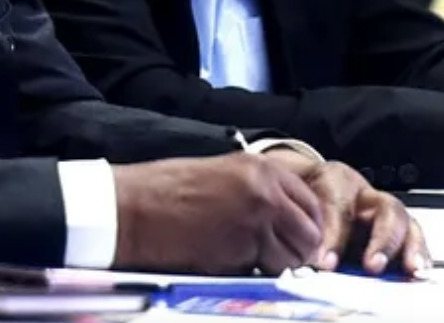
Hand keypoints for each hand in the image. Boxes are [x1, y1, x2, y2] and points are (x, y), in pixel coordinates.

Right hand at [111, 153, 322, 274]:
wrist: (134, 207)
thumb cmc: (167, 190)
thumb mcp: (223, 176)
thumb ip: (260, 193)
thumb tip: (287, 223)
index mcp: (263, 168)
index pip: (310, 203)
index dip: (308, 227)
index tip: (301, 242)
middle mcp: (267, 192)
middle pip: (308, 234)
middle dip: (298, 252)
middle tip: (278, 260)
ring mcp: (256, 221)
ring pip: (290, 259)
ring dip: (275, 267)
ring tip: (247, 259)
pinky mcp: (240, 250)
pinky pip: (261, 272)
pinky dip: (251, 274)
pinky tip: (226, 261)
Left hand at [278, 159, 429, 276]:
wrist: (313, 189)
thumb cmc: (307, 201)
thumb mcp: (297, 207)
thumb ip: (304, 232)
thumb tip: (309, 264)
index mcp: (336, 182)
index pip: (339, 206)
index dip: (334, 235)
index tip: (325, 262)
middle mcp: (367, 195)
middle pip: (386, 209)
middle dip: (382, 239)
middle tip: (372, 265)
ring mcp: (386, 212)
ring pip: (406, 223)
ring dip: (410, 248)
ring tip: (411, 269)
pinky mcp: (398, 231)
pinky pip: (415, 240)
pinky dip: (419, 256)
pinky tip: (419, 272)